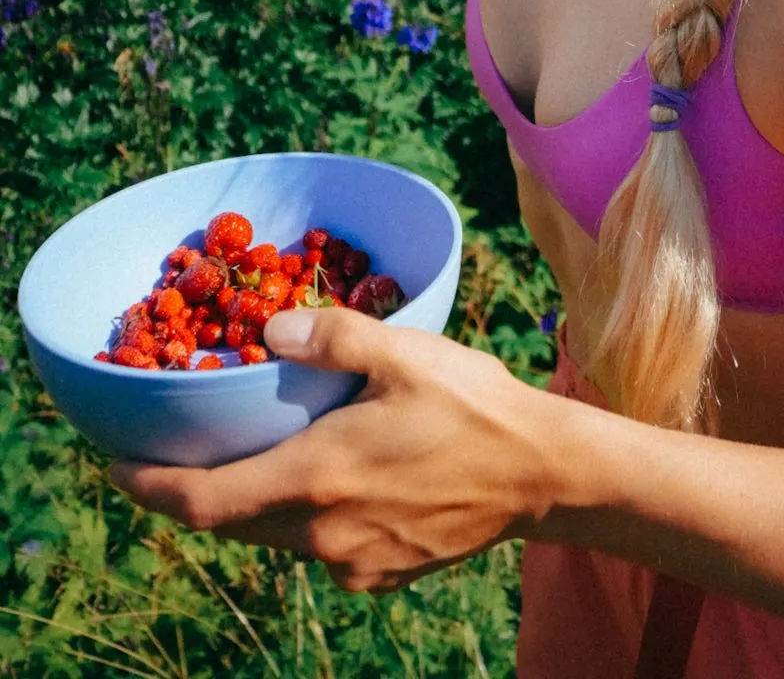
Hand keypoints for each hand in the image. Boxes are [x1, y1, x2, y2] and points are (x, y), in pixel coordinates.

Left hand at [110, 309, 557, 592]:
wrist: (543, 475)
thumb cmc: (472, 406)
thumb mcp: (402, 353)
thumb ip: (331, 339)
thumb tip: (269, 333)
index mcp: (313, 480)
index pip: (201, 500)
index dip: (148, 487)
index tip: (114, 465)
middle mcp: (320, 535)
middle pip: (235, 520)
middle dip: (202, 489)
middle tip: (189, 447)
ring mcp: (351, 563)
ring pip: (278, 534)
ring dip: (262, 499)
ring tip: (271, 451)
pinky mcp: (380, 575)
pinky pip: (322, 547)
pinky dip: (310, 515)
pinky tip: (340, 477)